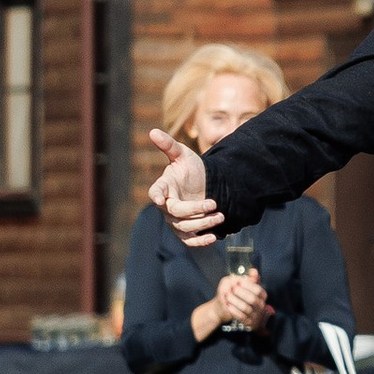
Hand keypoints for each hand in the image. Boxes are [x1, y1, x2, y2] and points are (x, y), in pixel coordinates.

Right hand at [147, 126, 221, 245]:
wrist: (205, 184)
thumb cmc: (190, 169)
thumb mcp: (182, 154)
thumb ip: (168, 145)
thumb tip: (153, 131)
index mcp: (164, 187)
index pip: (155, 193)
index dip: (157, 196)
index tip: (161, 200)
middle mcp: (167, 207)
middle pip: (176, 213)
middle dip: (195, 209)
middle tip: (214, 203)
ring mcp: (176, 221)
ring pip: (185, 228)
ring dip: (203, 223)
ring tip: (221, 215)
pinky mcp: (186, 232)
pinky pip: (190, 241)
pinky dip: (201, 241)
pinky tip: (214, 237)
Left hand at [213, 270, 270, 330]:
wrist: (228, 309)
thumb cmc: (238, 295)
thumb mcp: (243, 284)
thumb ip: (249, 277)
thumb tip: (253, 271)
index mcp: (261, 295)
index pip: (257, 290)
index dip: (247, 285)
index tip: (238, 282)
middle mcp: (260, 305)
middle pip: (252, 299)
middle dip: (240, 293)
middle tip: (231, 289)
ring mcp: (255, 314)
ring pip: (246, 308)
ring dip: (235, 301)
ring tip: (227, 296)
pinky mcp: (249, 322)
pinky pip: (241, 317)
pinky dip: (234, 310)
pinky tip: (228, 305)